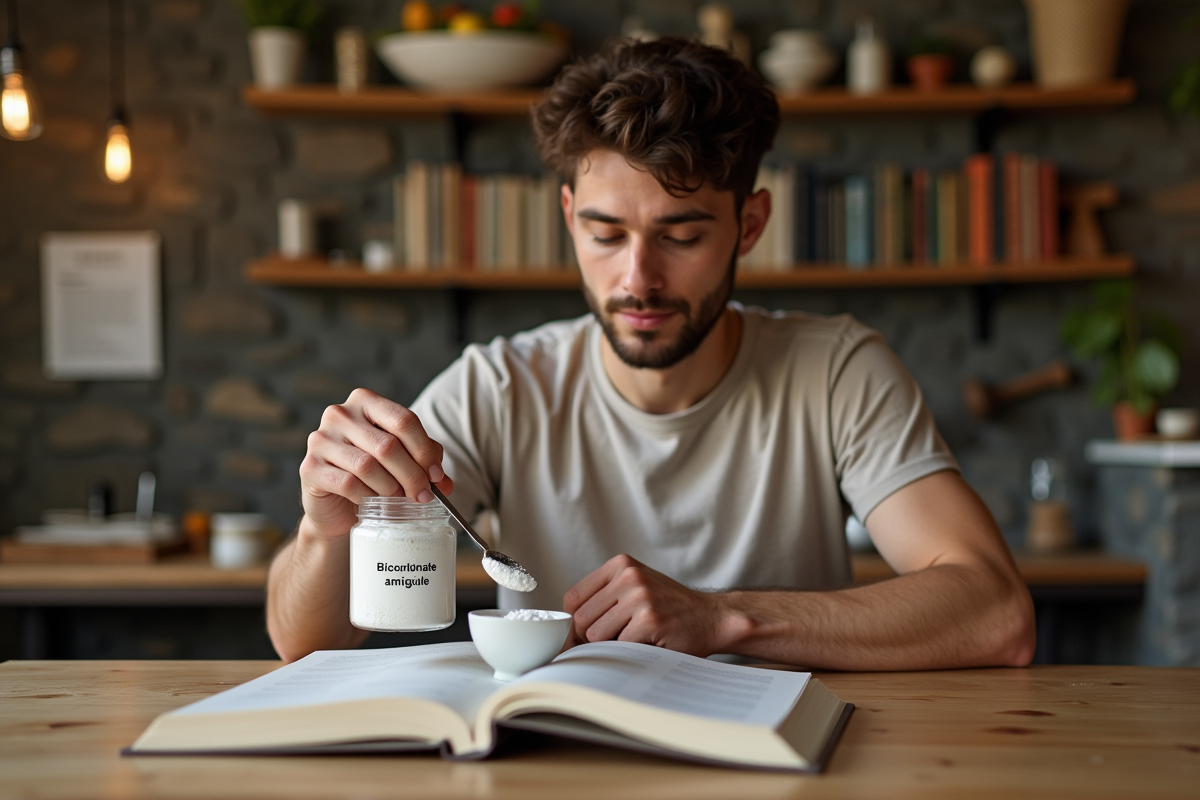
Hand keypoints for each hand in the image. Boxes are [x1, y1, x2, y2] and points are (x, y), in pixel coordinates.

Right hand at [298, 388, 453, 539]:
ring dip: (391, 487)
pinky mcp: (310, 467)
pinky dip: (367, 496)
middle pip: (388, 445)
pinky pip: (348, 483)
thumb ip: (425, 459)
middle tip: (423, 495)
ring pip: (368, 465)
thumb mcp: (403, 459)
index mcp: (365, 402)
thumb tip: (443, 479)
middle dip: (412, 474)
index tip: (437, 476)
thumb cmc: (372, 475)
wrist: (335, 506)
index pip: (403, 420)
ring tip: (399, 498)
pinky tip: (373, 502)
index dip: (424, 450)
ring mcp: (320, 439)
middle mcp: (339, 414)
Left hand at [563, 555, 726, 656]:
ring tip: (635, 639)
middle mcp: (629, 576)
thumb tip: (563, 632)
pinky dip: (628, 653)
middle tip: (616, 641)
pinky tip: (647, 644)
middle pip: (581, 619)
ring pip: (596, 635)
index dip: (576, 621)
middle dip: (592, 638)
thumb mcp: (634, 589)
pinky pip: (618, 646)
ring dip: (612, 646)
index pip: (573, 598)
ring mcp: (639, 596)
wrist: (711, 618)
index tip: (588, 633)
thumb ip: (602, 600)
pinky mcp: (649, 619)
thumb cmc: (669, 609)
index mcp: (620, 565)